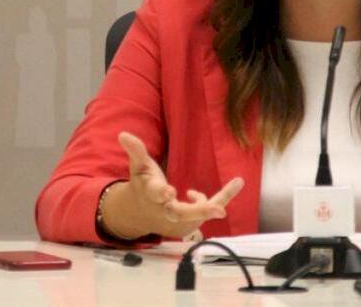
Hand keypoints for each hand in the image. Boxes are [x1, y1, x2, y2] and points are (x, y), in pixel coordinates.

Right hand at [102, 131, 243, 239]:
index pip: (155, 194)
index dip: (162, 193)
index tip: (169, 191)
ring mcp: (178, 221)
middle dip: (201, 211)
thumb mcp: (139, 167)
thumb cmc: (143, 185)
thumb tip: (123, 134)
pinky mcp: (189, 224)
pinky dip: (219, 200)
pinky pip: (208, 211)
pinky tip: (229, 185)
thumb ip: (136, 151)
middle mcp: (165, 211)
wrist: (141, 214)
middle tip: (220, 211)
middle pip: (183, 213)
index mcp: (151, 194)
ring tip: (237, 182)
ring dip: (218, 201)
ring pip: (201, 213)